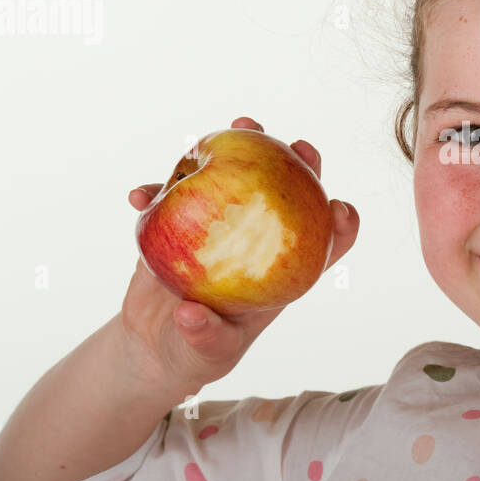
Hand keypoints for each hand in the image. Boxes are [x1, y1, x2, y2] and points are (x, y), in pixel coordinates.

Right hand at [119, 116, 358, 393]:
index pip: (322, 246)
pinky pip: (168, 198)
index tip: (340, 208)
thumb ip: (204, 337)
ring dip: (238, 149)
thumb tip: (191, 314)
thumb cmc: (197, 352)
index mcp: (278, 272)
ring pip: (233, 178)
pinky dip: (153, 192)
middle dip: (299, 164)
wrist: (155, 343)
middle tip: (297, 145)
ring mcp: (218, 225)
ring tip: (240, 127)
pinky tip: (139, 195)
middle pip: (286, 195)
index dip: (338, 226)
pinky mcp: (178, 223)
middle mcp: (255, 240)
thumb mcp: (206, 353)